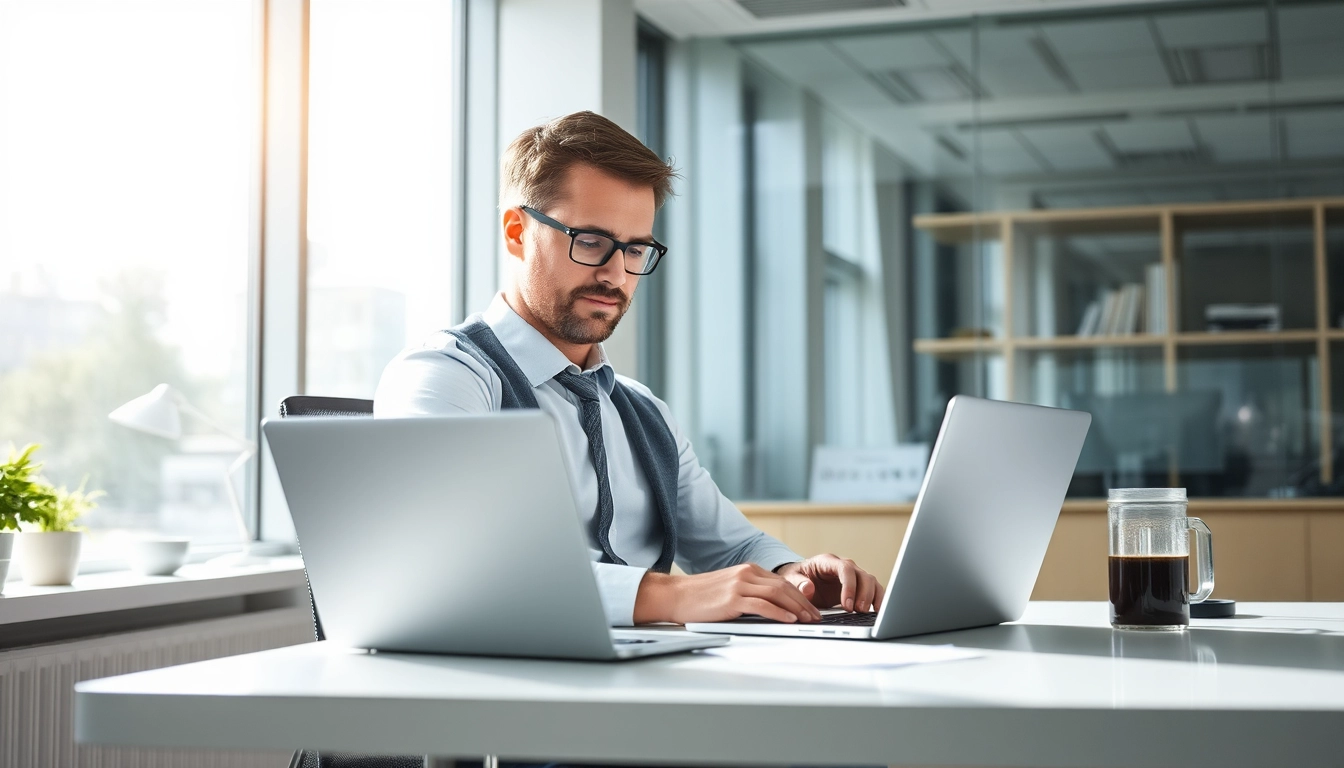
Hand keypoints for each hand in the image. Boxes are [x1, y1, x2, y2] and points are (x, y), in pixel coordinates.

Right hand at [633, 564, 823, 624]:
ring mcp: (739, 585)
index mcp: (748, 570)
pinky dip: (779, 613)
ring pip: (778, 595)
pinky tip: (789, 620)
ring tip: (808, 620)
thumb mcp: (730, 589)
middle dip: (804, 603)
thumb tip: (773, 608)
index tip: (811, 609)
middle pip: (785, 587)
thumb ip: (751, 593)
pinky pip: (762, 605)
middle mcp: (747, 574)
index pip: (782, 582)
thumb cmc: (700, 596)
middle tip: (816, 617)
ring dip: (797, 609)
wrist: (676, 596)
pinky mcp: (732, 599)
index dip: (801, 596)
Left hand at [776, 554, 883, 612]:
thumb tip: (808, 588)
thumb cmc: (796, 578)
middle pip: (862, 575)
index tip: (847, 604)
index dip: (849, 586)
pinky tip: (876, 611)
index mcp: (828, 561)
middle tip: (857, 611)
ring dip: (871, 597)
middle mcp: (844, 566)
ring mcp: (853, 576)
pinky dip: (877, 599)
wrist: (799, 581)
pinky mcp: (858, 586)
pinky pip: (873, 590)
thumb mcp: (790, 579)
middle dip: (863, 594)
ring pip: (871, 581)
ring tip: (864, 613)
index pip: (845, 569)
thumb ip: (798, 583)